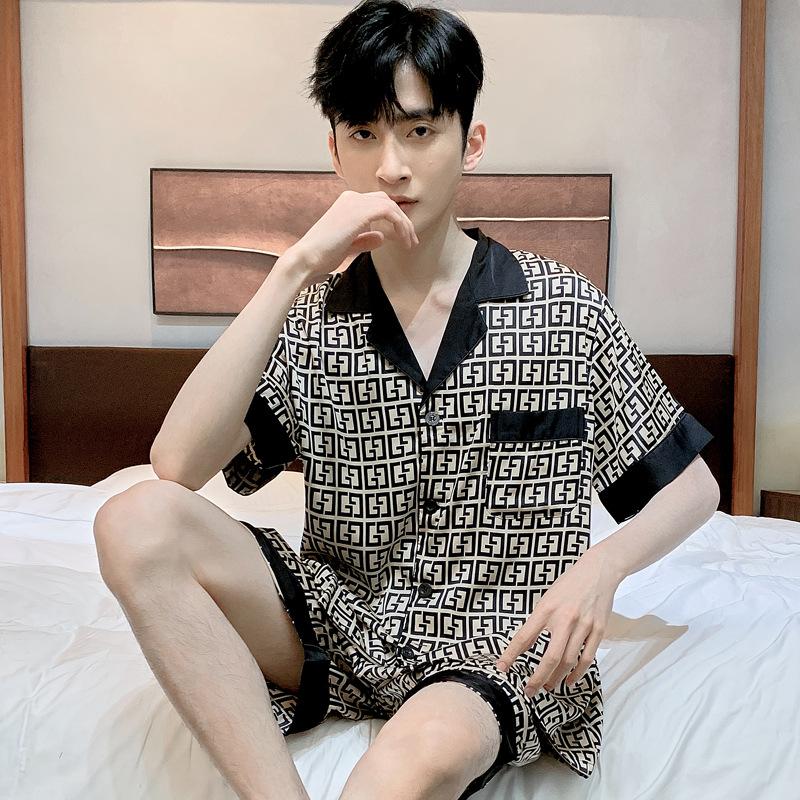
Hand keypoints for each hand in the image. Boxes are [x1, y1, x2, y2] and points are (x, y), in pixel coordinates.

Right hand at [286, 190, 418, 288]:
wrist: (307, 258)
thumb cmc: (322, 255)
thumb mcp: (348, 246)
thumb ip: (364, 239)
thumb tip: (381, 237)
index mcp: (347, 203)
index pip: (378, 205)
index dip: (395, 220)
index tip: (404, 239)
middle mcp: (352, 198)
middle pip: (387, 202)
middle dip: (403, 220)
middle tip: (412, 240)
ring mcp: (355, 202)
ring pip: (391, 206)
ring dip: (405, 224)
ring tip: (410, 242)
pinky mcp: (360, 211)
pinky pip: (390, 212)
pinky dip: (400, 225)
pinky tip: (403, 240)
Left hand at [495, 549, 618, 695]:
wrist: (598, 571)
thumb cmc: (569, 585)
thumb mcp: (547, 598)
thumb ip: (539, 620)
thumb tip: (529, 643)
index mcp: (547, 609)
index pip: (525, 636)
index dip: (511, 654)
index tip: (502, 668)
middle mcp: (565, 619)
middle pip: (550, 657)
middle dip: (538, 678)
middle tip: (529, 691)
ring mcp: (584, 626)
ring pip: (569, 661)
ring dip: (557, 678)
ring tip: (548, 687)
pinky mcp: (599, 631)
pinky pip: (587, 658)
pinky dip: (578, 673)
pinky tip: (569, 680)